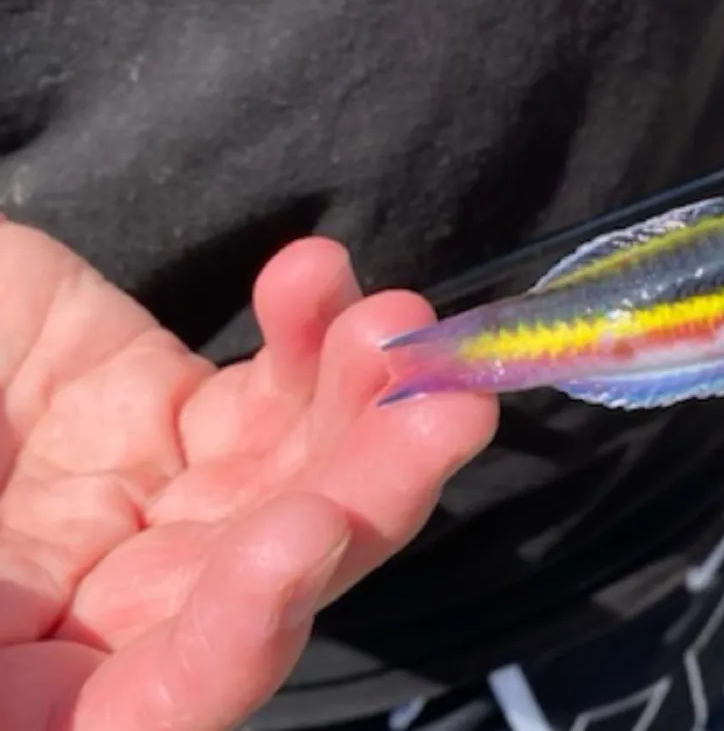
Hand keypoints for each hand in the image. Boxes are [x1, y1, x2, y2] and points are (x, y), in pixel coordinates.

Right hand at [0, 223, 496, 729]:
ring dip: (362, 408)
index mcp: (18, 695)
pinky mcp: (158, 417)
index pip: (151, 712)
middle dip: (360, 500)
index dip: (228, 648)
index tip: (292, 542)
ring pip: (291, 482)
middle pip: (258, 589)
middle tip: (440, 408)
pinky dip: (309, 341)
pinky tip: (315, 279)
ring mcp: (135, 516)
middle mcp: (86, 628)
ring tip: (396, 324)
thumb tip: (44, 619)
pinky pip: (267, 394)